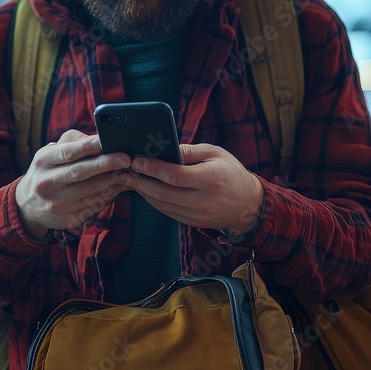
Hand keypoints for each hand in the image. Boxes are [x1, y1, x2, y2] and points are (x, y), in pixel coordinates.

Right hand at [15, 129, 130, 237]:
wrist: (28, 206)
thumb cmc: (46, 171)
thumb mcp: (50, 153)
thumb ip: (73, 142)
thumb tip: (99, 137)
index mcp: (43, 161)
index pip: (68, 152)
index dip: (88, 146)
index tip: (107, 140)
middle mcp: (47, 183)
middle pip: (80, 172)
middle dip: (105, 164)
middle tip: (125, 158)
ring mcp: (57, 203)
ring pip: (91, 191)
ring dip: (113, 181)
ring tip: (128, 172)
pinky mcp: (68, 219)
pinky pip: (94, 206)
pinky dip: (109, 196)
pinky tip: (119, 188)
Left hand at [119, 144, 263, 235]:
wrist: (248, 206)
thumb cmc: (232, 173)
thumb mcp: (217, 154)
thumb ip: (191, 151)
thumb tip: (167, 147)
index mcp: (210, 180)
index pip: (174, 175)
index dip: (152, 168)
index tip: (136, 160)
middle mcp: (202, 200)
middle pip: (162, 192)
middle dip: (139, 181)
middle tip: (123, 171)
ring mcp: (196, 215)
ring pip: (161, 204)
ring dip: (142, 191)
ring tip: (128, 178)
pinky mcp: (191, 222)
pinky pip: (166, 211)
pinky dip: (152, 200)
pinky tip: (143, 189)